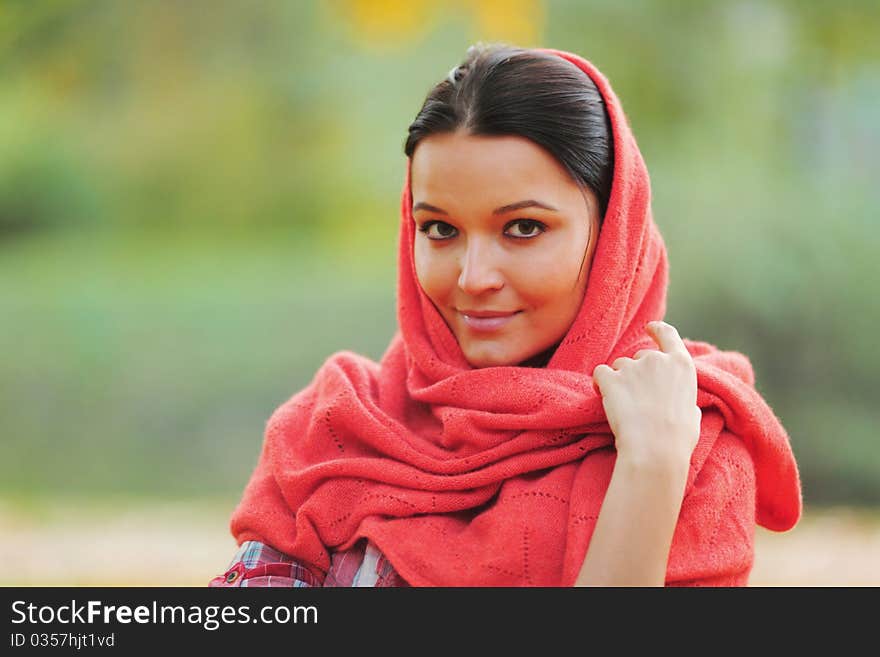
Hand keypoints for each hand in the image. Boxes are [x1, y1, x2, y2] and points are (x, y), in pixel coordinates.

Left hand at [592, 321, 700, 467]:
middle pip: (639, 357)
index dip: (657, 329)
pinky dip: (598, 383)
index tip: (649, 327)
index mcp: (681, 365)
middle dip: (635, 373)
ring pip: (618, 365)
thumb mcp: (693, 414)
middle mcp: (656, 359)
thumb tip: (685, 404)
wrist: (655, 449)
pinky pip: (599, 373)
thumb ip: (685, 399)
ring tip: (623, 405)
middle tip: (637, 400)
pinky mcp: (611, 378)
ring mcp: (632, 367)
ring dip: (618, 380)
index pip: (668, 335)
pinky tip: (602, 396)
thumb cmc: (677, 438)